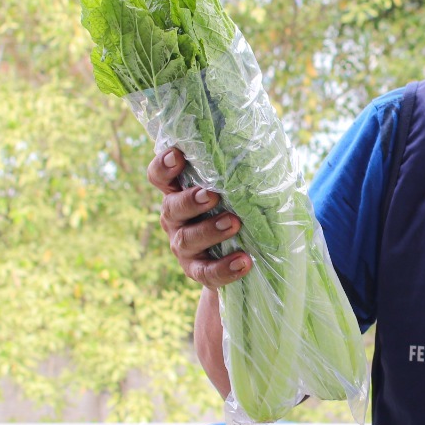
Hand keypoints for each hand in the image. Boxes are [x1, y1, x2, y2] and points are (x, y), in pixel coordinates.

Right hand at [148, 147, 251, 287]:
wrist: (235, 255)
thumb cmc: (234, 209)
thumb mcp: (230, 191)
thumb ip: (235, 175)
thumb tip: (265, 153)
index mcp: (178, 193)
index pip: (160, 177)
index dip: (164, 165)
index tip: (178, 156)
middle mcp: (174, 218)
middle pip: (172, 207)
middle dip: (190, 200)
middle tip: (212, 195)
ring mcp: (182, 246)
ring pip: (187, 239)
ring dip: (209, 230)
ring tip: (234, 223)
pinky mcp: (196, 270)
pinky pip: (206, 271)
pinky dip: (224, 267)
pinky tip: (243, 261)